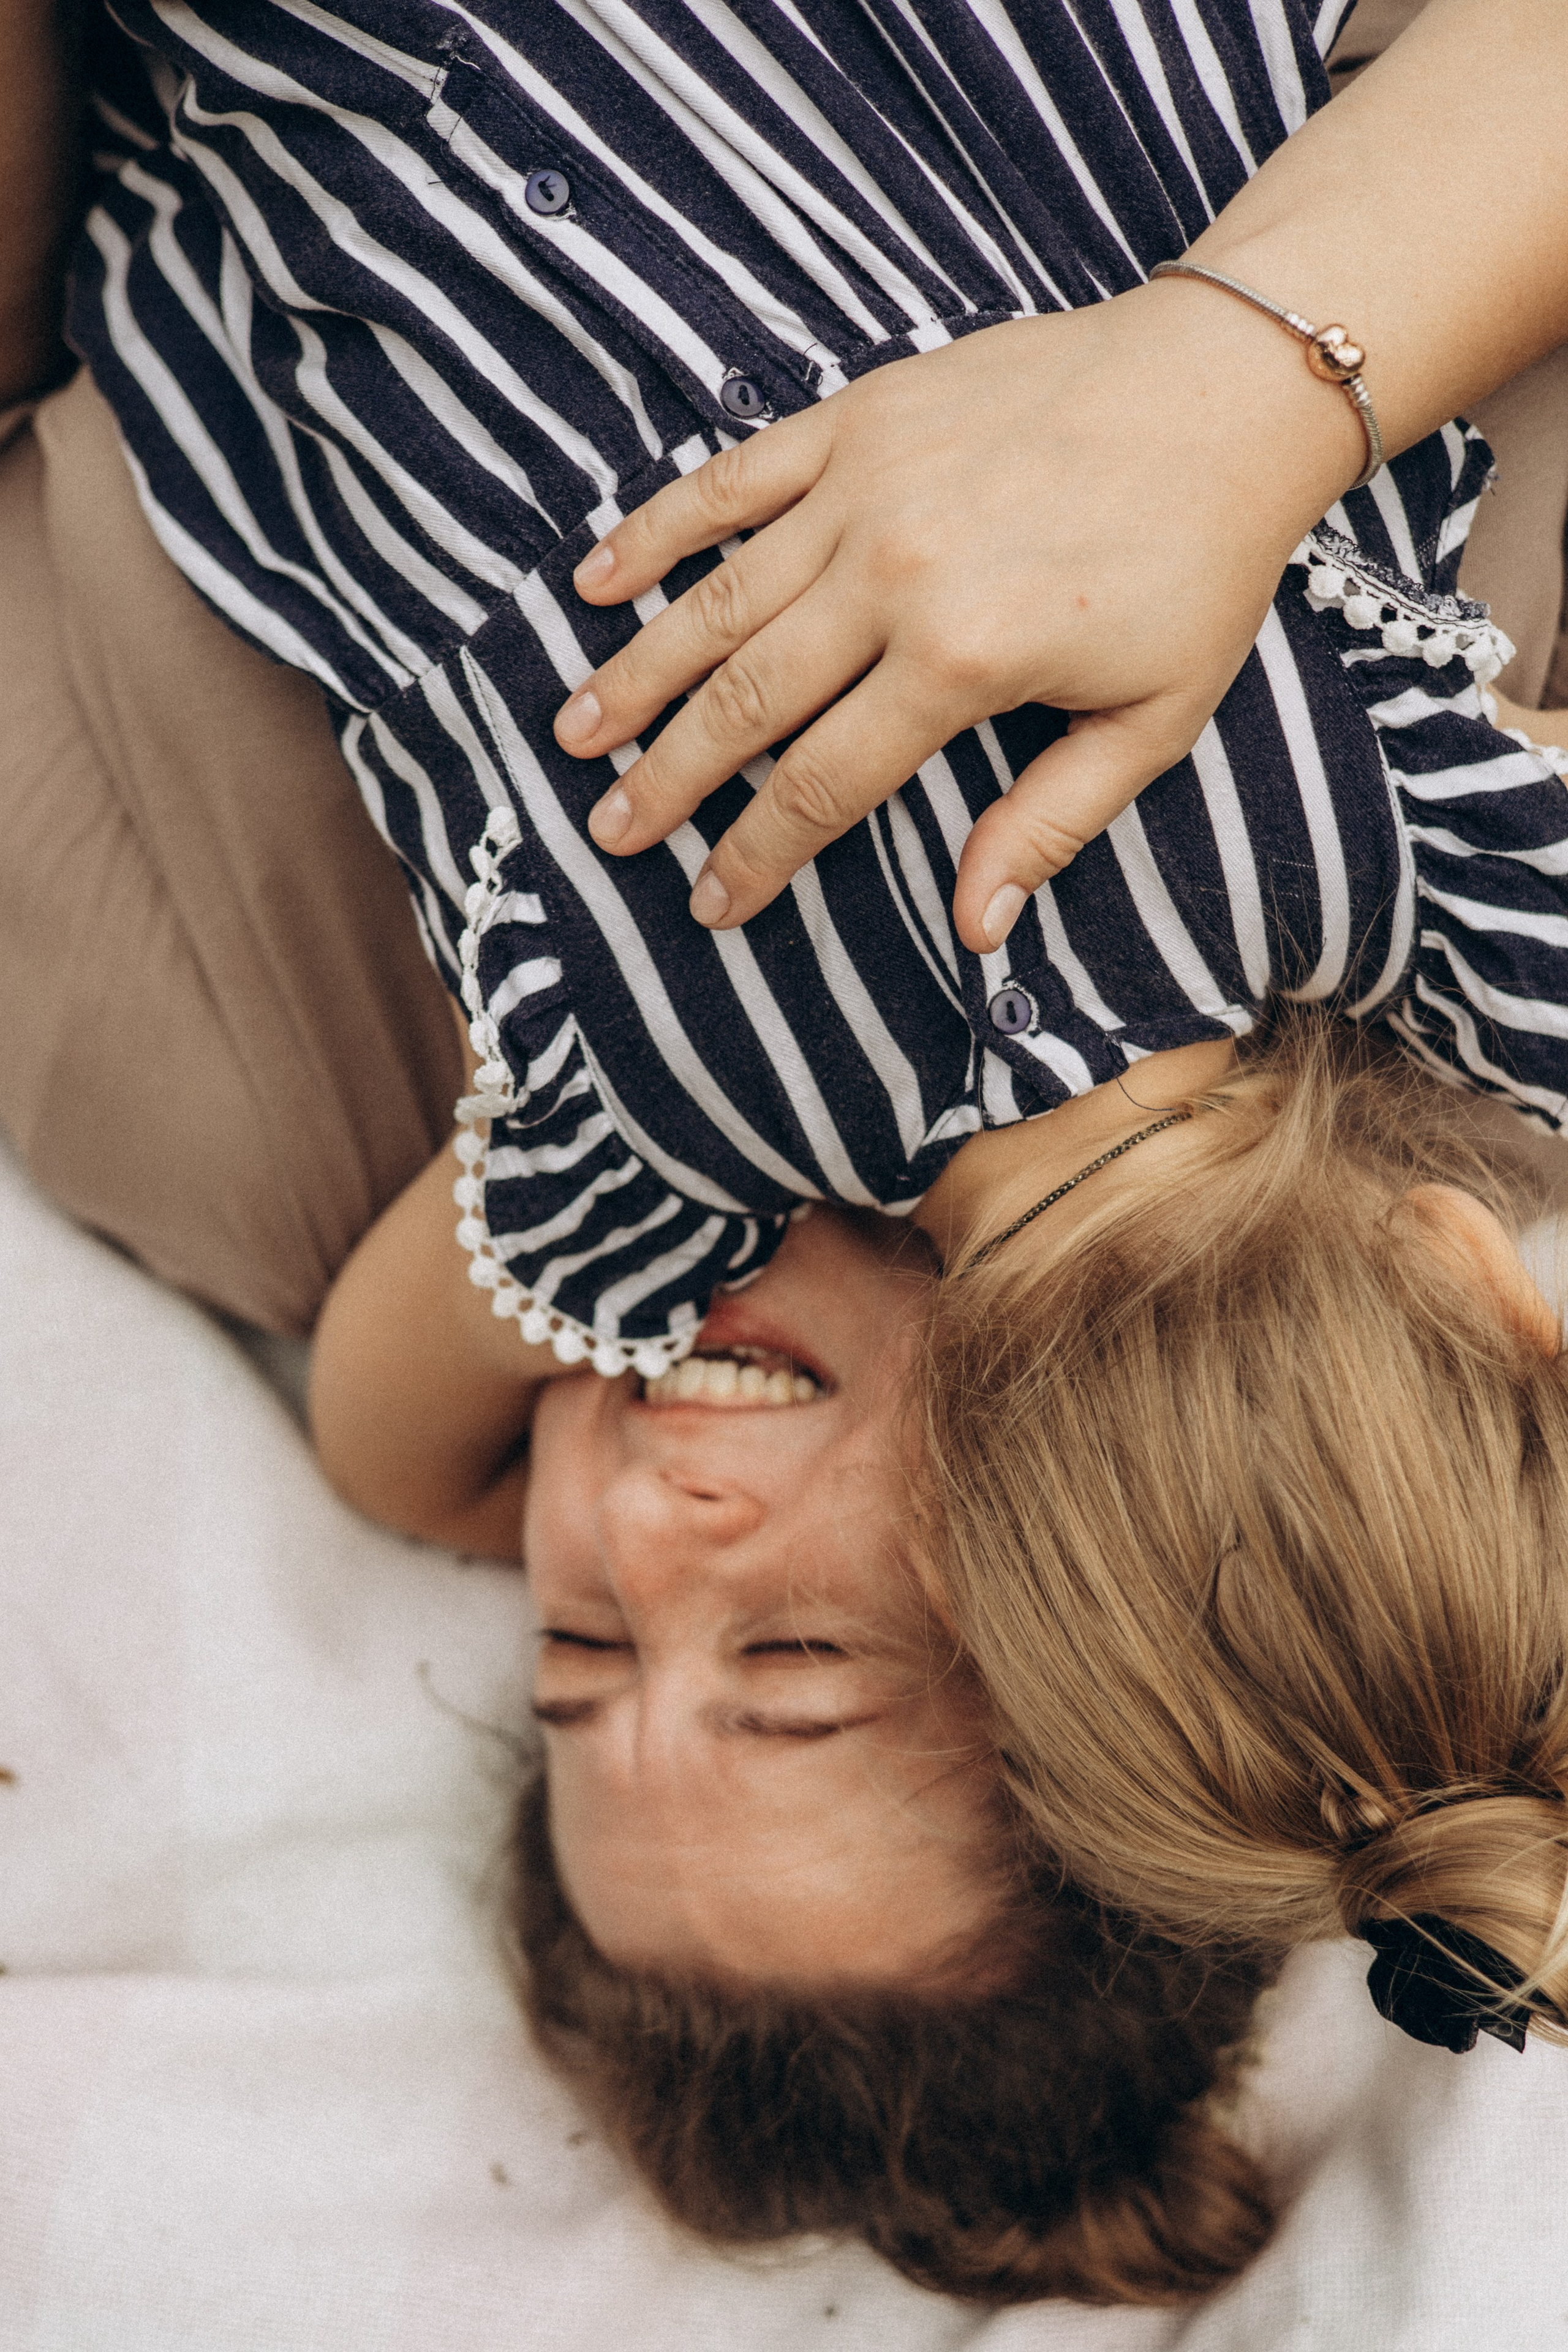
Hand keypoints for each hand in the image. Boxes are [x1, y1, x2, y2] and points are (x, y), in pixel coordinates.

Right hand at [555, 287, 1357, 949]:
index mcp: (962, 661)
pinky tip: (594, 579)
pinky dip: (656, 530)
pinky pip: (731, 482)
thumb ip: (1048, 826)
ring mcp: (864, 487)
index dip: (755, 854)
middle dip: (668, 781)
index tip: (709, 902)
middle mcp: (893, 575)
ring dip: (636, 673)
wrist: (1228, 386)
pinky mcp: (857, 417)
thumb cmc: (1201, 563)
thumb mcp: (1151, 720)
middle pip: (746, 704)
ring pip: (716, 602)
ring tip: (574, 731)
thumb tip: (975, 936)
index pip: (822, 784)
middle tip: (611, 832)